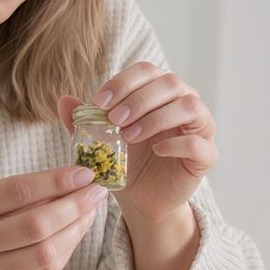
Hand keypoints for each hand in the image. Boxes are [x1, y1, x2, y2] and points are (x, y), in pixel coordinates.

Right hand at [0, 166, 106, 269]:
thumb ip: (10, 194)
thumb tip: (66, 182)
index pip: (18, 192)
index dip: (57, 181)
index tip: (84, 172)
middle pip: (37, 225)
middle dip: (75, 206)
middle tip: (97, 191)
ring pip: (46, 255)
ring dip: (76, 231)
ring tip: (89, 213)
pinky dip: (63, 254)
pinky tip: (72, 237)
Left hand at [58, 62, 216, 222]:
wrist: (141, 199)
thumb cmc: (124, 162)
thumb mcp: (99, 140)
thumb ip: (83, 121)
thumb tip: (63, 101)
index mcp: (159, 91)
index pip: (147, 70)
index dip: (123, 82)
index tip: (99, 102)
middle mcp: (184, 102)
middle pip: (170, 83)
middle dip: (139, 98)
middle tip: (114, 119)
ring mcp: (200, 127)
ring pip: (190, 106)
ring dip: (156, 117)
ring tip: (129, 135)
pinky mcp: (206, 155)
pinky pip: (198, 142)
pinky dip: (176, 143)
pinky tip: (155, 151)